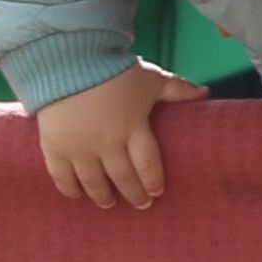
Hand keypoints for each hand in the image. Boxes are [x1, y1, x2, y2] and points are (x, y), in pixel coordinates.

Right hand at [33, 60, 189, 209]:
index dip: (153, 182)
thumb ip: (177, 89)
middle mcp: (107, 142)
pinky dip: (69, 189)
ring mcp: (78, 146)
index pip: (148, 165)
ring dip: (103, 196)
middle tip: (139, 204)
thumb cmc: (112, 69)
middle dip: (133, 194)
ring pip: (93, 182)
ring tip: (108, 203)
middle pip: (123, 178)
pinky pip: (61, 176)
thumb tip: (206, 93)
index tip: (156, 192)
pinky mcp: (54, 145)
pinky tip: (76, 195)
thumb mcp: (150, 78)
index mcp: (133, 127)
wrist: (65, 57)